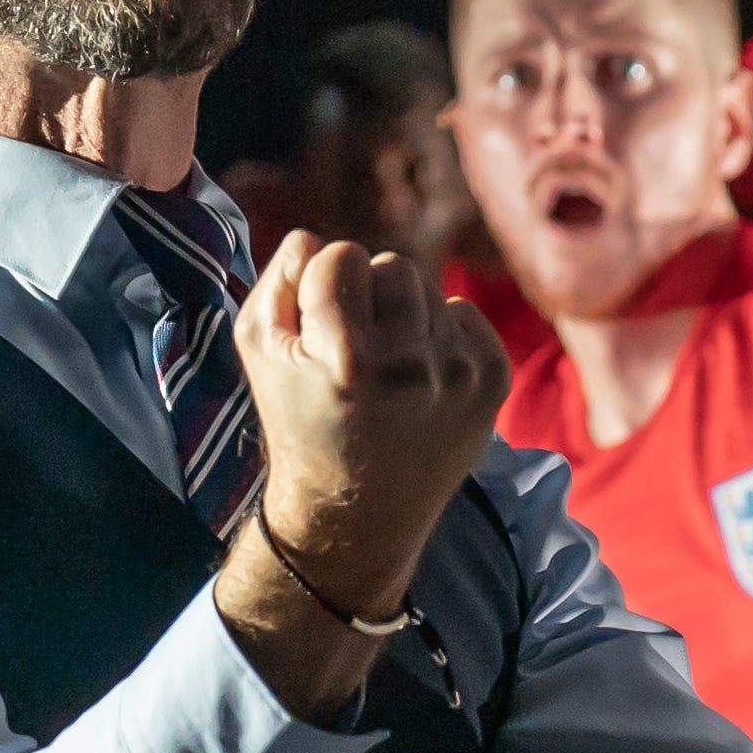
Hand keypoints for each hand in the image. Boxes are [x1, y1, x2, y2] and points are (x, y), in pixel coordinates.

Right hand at [235, 233, 509, 619]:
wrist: (358, 514)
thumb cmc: (299, 424)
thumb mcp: (259, 353)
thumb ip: (277, 279)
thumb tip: (314, 237)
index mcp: (348, 359)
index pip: (341, 254)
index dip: (322, 286)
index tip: (319, 332)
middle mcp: (410, 365)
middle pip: (392, 265)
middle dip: (368, 296)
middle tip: (355, 353)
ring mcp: (459, 375)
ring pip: (430, 289)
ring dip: (404, 317)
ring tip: (386, 370)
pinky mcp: (492, 383)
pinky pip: (465, 314)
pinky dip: (441, 336)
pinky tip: (420, 379)